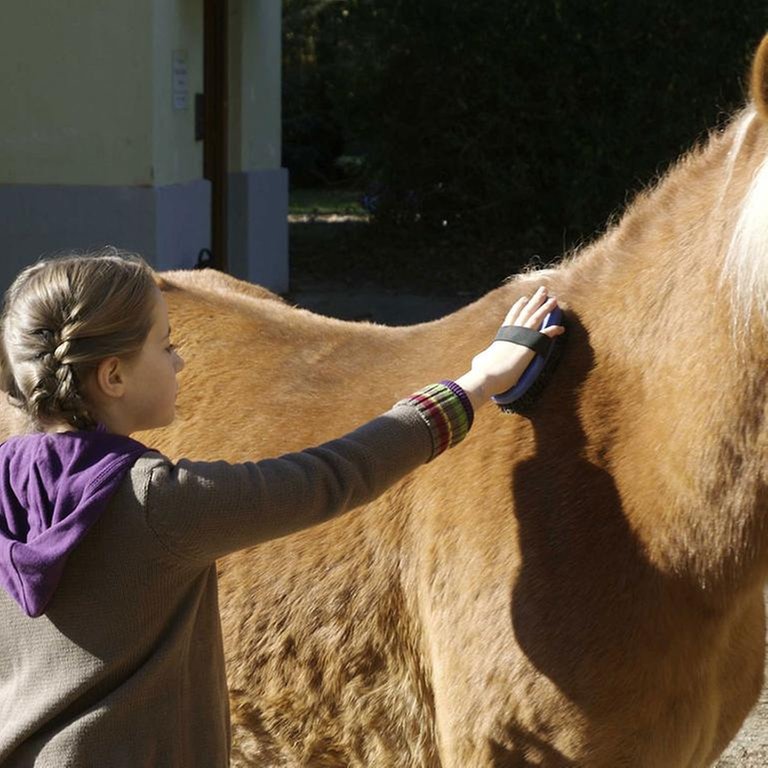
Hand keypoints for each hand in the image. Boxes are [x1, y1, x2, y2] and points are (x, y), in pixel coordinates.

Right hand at [454, 287, 564, 409]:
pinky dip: (553, 330)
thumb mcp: (482, 359)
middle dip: (536, 300)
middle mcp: (512, 333)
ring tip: (554, 300)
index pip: (512, 316)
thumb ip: (486, 355)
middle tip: (543, 290)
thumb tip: (482, 359)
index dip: (519, 306)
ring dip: (546, 308)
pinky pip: (544, 335)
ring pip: (536, 318)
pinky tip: (561, 328)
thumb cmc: (482, 371)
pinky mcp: (529, 347)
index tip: (525, 299)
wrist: (486, 376)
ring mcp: (521, 338)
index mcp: (502, 335)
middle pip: (526, 312)